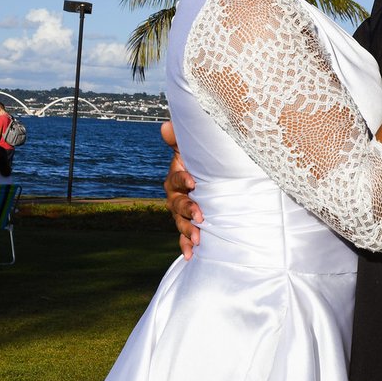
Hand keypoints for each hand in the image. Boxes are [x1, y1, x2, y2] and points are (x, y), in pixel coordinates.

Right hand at [160, 121, 200, 258]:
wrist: (215, 180)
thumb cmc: (204, 162)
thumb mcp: (193, 149)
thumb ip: (180, 139)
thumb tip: (166, 125)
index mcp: (177, 176)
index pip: (177, 178)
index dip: (183, 179)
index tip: (193, 182)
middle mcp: (176, 196)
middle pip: (177, 204)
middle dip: (187, 210)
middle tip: (199, 215)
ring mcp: (181, 213)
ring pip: (180, 222)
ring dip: (187, 231)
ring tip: (197, 238)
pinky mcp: (188, 225)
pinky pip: (184, 238)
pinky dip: (186, 246)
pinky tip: (191, 255)